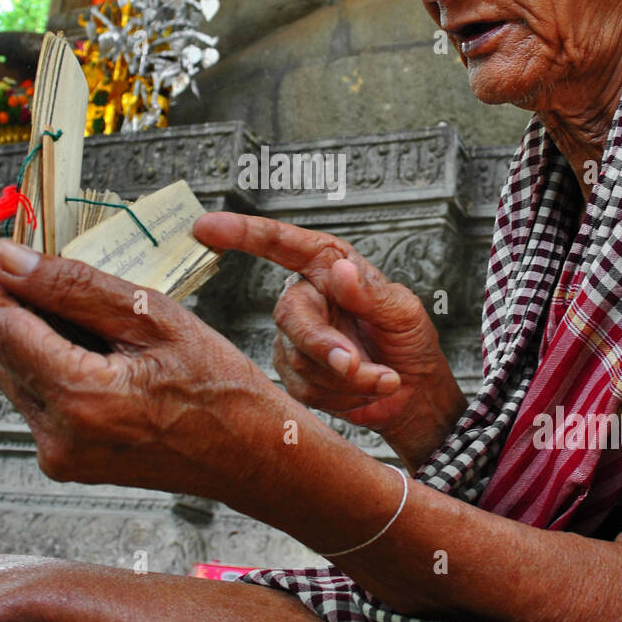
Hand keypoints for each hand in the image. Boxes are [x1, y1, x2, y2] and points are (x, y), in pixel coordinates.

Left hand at [0, 240, 274, 499]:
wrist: (252, 455)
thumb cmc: (220, 391)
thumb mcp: (153, 317)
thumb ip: (75, 287)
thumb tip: (12, 262)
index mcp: (79, 399)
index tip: (8, 251)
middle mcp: (58, 436)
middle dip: (15, 302)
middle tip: (50, 268)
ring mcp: (60, 455)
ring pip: (13, 372)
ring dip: (32, 332)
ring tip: (85, 310)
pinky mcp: (66, 460)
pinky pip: (36, 398)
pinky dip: (51, 363)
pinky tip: (93, 347)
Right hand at [193, 213, 466, 472]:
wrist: (413, 394)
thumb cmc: (408, 342)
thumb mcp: (403, 311)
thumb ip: (370, 294)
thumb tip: (340, 271)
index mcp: (329, 267)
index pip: (282, 244)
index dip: (242, 234)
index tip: (208, 227)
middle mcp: (308, 298)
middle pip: (290, 315)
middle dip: (323, 345)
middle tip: (355, 363)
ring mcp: (297, 338)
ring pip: (300, 358)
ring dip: (347, 376)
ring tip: (381, 376)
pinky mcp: (295, 375)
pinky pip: (307, 388)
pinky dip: (344, 394)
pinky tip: (366, 387)